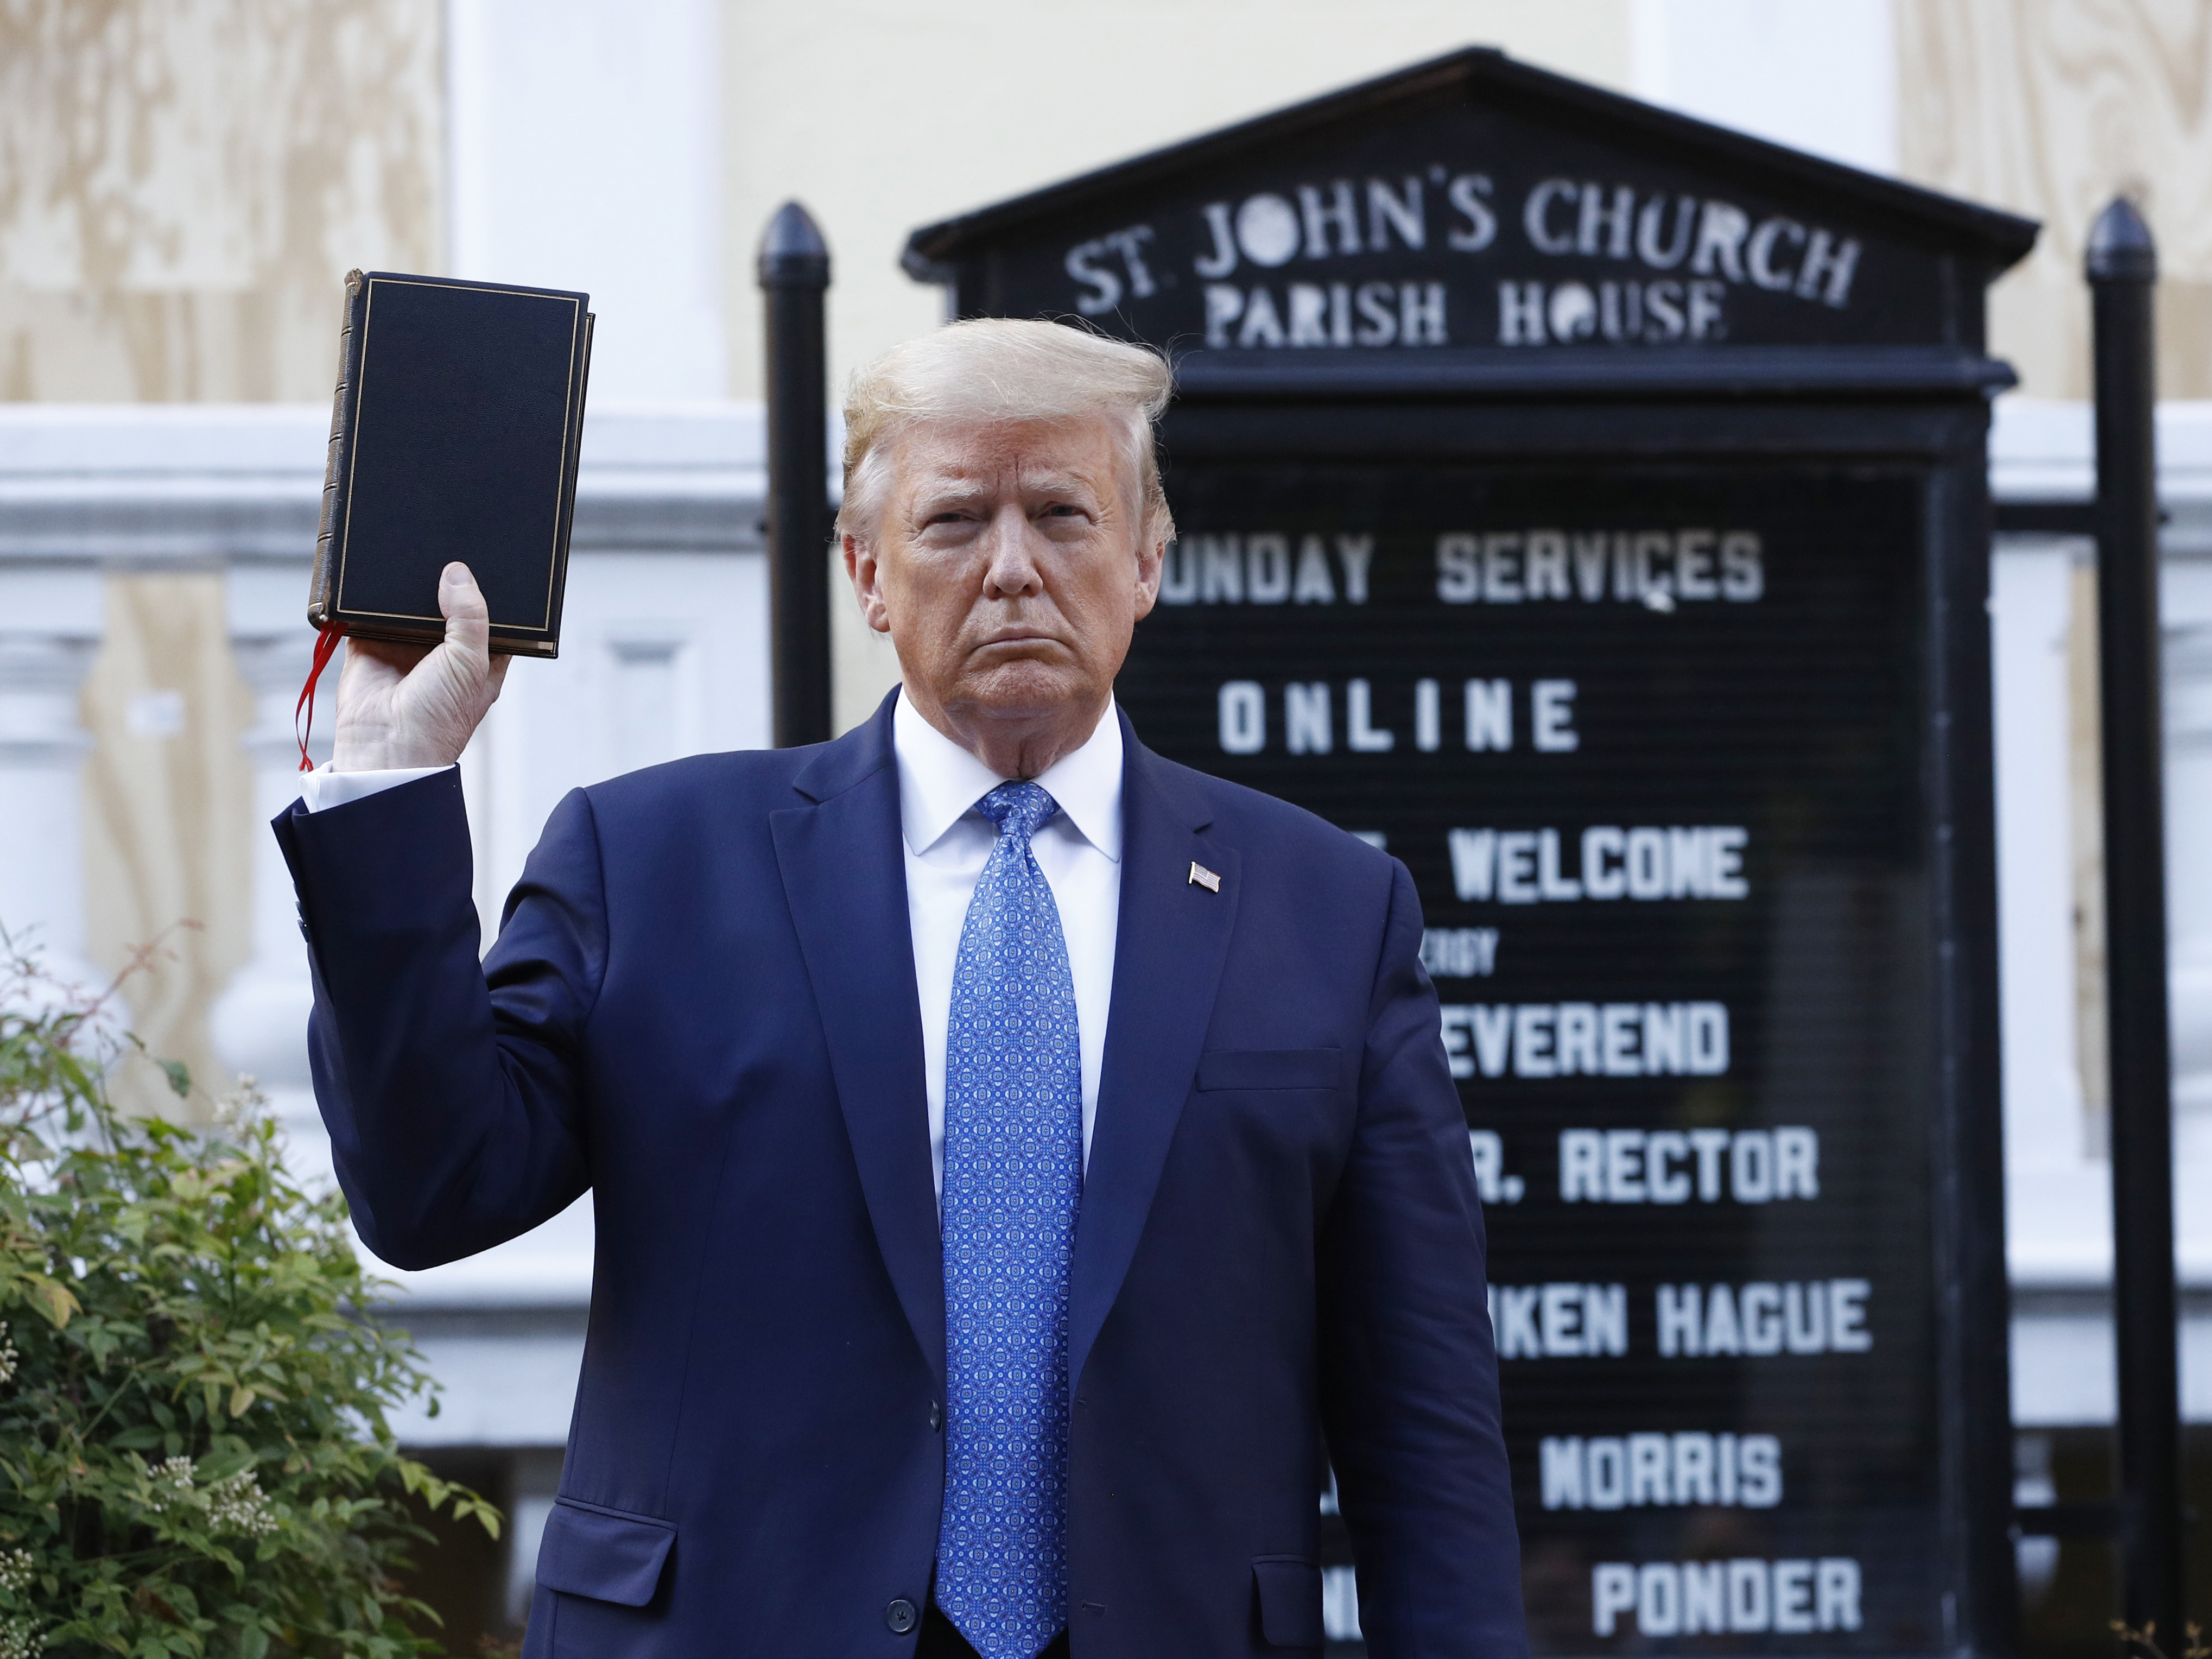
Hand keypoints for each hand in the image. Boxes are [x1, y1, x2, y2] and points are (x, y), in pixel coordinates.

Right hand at [331, 562, 511, 770]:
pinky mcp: (369, 645)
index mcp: (478, 657)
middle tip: (444, 544)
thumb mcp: (471, 662)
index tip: (488, 559)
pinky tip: (377, 571)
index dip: (487, 592)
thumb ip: (470, 616)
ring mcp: (404, 646)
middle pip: (446, 603)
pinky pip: (368, 612)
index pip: (488, 615)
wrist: (387, 747)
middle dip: (444, 581)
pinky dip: (370, 596)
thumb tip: (457, 574)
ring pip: (408, 604)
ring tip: (411, 548)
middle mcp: (442, 650)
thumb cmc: (440, 717)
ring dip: (408, 584)